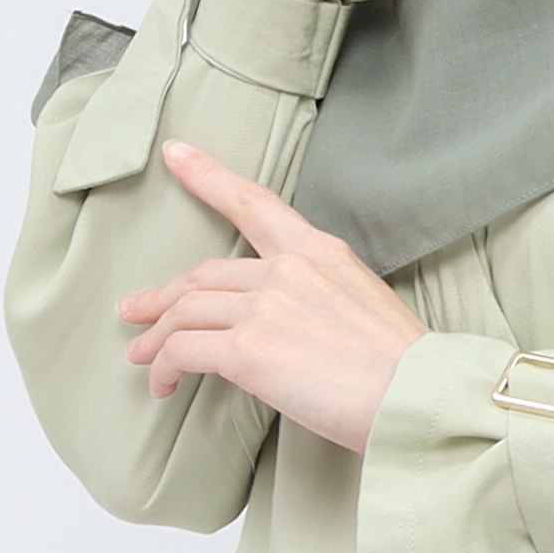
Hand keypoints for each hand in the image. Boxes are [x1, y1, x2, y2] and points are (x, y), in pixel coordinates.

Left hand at [119, 143, 418, 450]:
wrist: (417, 396)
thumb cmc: (403, 370)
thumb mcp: (364, 308)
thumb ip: (317, 302)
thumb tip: (288, 331)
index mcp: (319, 252)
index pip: (253, 204)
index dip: (207, 177)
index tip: (175, 156)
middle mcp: (286, 269)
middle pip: (203, 274)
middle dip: (163, 296)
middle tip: (137, 311)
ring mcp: (264, 306)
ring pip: (185, 310)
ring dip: (157, 336)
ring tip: (143, 358)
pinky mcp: (248, 348)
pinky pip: (184, 350)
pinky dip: (166, 367)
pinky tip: (164, 385)